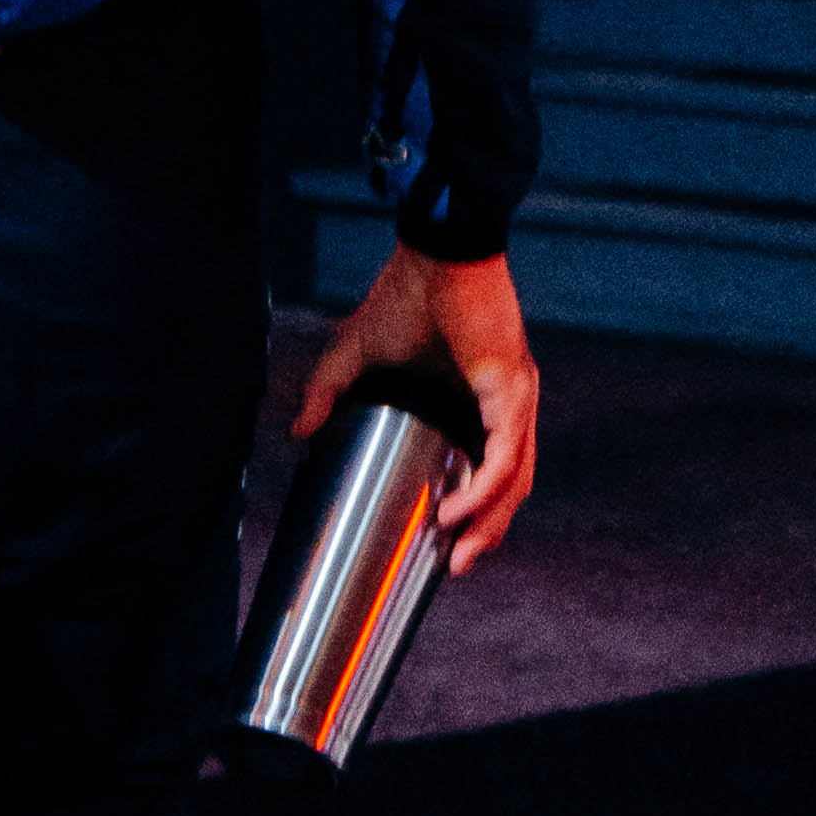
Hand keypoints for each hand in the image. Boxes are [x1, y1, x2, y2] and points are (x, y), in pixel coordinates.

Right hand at [295, 240, 539, 568]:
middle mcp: (509, 403)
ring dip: (491, 521)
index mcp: (483, 399)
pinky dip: (484, 489)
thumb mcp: (356, 354)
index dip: (477, 508)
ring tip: (458, 553)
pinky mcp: (510, 389)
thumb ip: (328, 392)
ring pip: (516, 479)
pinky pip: (505, 455)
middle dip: (488, 530)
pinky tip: (457, 512)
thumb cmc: (403, 294)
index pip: (493, 467)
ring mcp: (515, 398)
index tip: (446, 543)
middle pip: (512, 484)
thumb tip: (300, 432)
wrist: (433, 250)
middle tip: (455, 564)